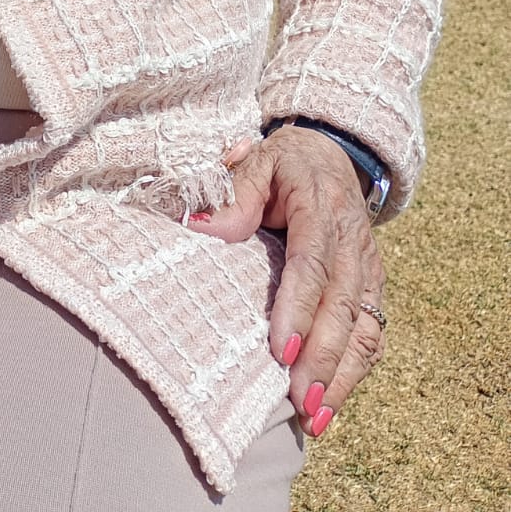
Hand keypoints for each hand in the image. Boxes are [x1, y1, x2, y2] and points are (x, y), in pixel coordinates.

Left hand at [187, 128, 384, 438]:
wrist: (330, 154)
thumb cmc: (280, 164)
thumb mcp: (254, 164)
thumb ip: (231, 195)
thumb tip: (198, 228)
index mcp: (321, 204)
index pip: (312, 262)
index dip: (300, 308)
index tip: (281, 350)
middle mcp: (352, 238)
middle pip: (343, 303)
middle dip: (323, 357)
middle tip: (300, 402)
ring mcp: (368, 265)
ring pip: (364, 326)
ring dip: (343, 376)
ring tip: (315, 418)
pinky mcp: (373, 286)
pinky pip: (371, 332)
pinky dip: (356, 372)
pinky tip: (332, 404)